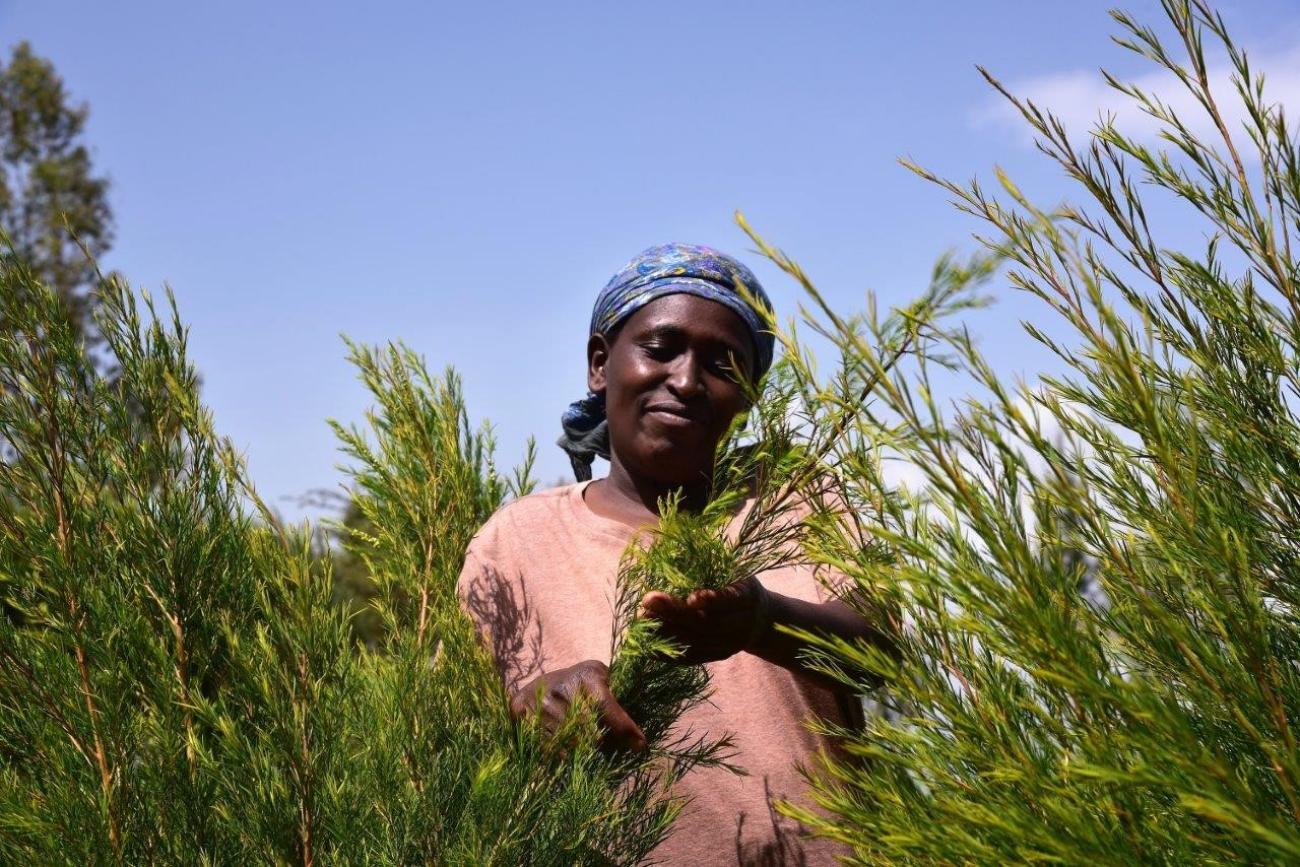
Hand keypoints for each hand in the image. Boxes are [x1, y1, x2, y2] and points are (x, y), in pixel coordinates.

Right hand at [509, 660, 646, 752]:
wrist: (541, 683)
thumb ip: (621, 703)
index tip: (640, 746)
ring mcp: (538, 703)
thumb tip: (639, 744)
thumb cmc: (581, 685)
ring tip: (589, 749)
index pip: (607, 708)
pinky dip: (562, 753)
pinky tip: (568, 748)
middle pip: (590, 732)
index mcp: (586, 676)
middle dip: (606, 745)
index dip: (625, 730)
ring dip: (584, 753)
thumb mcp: (604, 682)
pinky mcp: (520, 714)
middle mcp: (560, 688)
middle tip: (611, 749)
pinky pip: (547, 748)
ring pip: (569, 744)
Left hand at [638, 575, 771, 664]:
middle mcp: (741, 625)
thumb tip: (677, 543)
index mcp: (748, 597)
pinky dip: (666, 651)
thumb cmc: (738, 582)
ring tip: (642, 617)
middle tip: (648, 600)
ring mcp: (728, 645)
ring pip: (695, 642)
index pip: (730, 601)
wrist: (760, 618)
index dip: (711, 601)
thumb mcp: (735, 569)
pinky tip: (646, 641)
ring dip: (666, 630)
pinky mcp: (715, 656)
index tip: (689, 597)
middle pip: (707, 623)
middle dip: (675, 613)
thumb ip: (712, 564)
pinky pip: (689, 658)